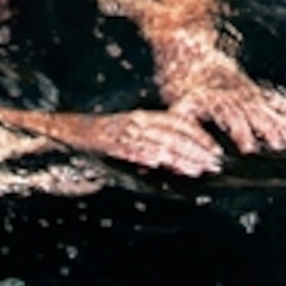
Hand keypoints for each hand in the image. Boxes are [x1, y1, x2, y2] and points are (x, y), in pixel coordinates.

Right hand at [52, 106, 229, 176]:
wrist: (71, 129)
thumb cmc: (104, 134)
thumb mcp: (131, 132)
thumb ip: (152, 140)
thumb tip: (176, 156)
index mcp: (144, 116)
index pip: (177, 122)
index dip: (198, 135)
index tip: (215, 150)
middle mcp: (137, 121)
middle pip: (172, 133)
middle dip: (195, 148)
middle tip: (214, 163)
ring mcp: (124, 132)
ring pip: (157, 143)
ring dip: (178, 156)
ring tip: (196, 169)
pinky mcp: (110, 143)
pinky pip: (131, 149)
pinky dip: (145, 155)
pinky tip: (158, 163)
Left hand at [168, 60, 285, 152]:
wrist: (189, 49)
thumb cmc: (180, 82)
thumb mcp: (177, 100)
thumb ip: (185, 118)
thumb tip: (192, 136)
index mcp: (216, 100)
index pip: (231, 117)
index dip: (240, 132)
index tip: (249, 148)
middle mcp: (236, 95)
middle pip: (257, 113)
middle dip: (271, 129)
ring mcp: (247, 91)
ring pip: (272, 106)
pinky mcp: (254, 90)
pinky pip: (277, 99)